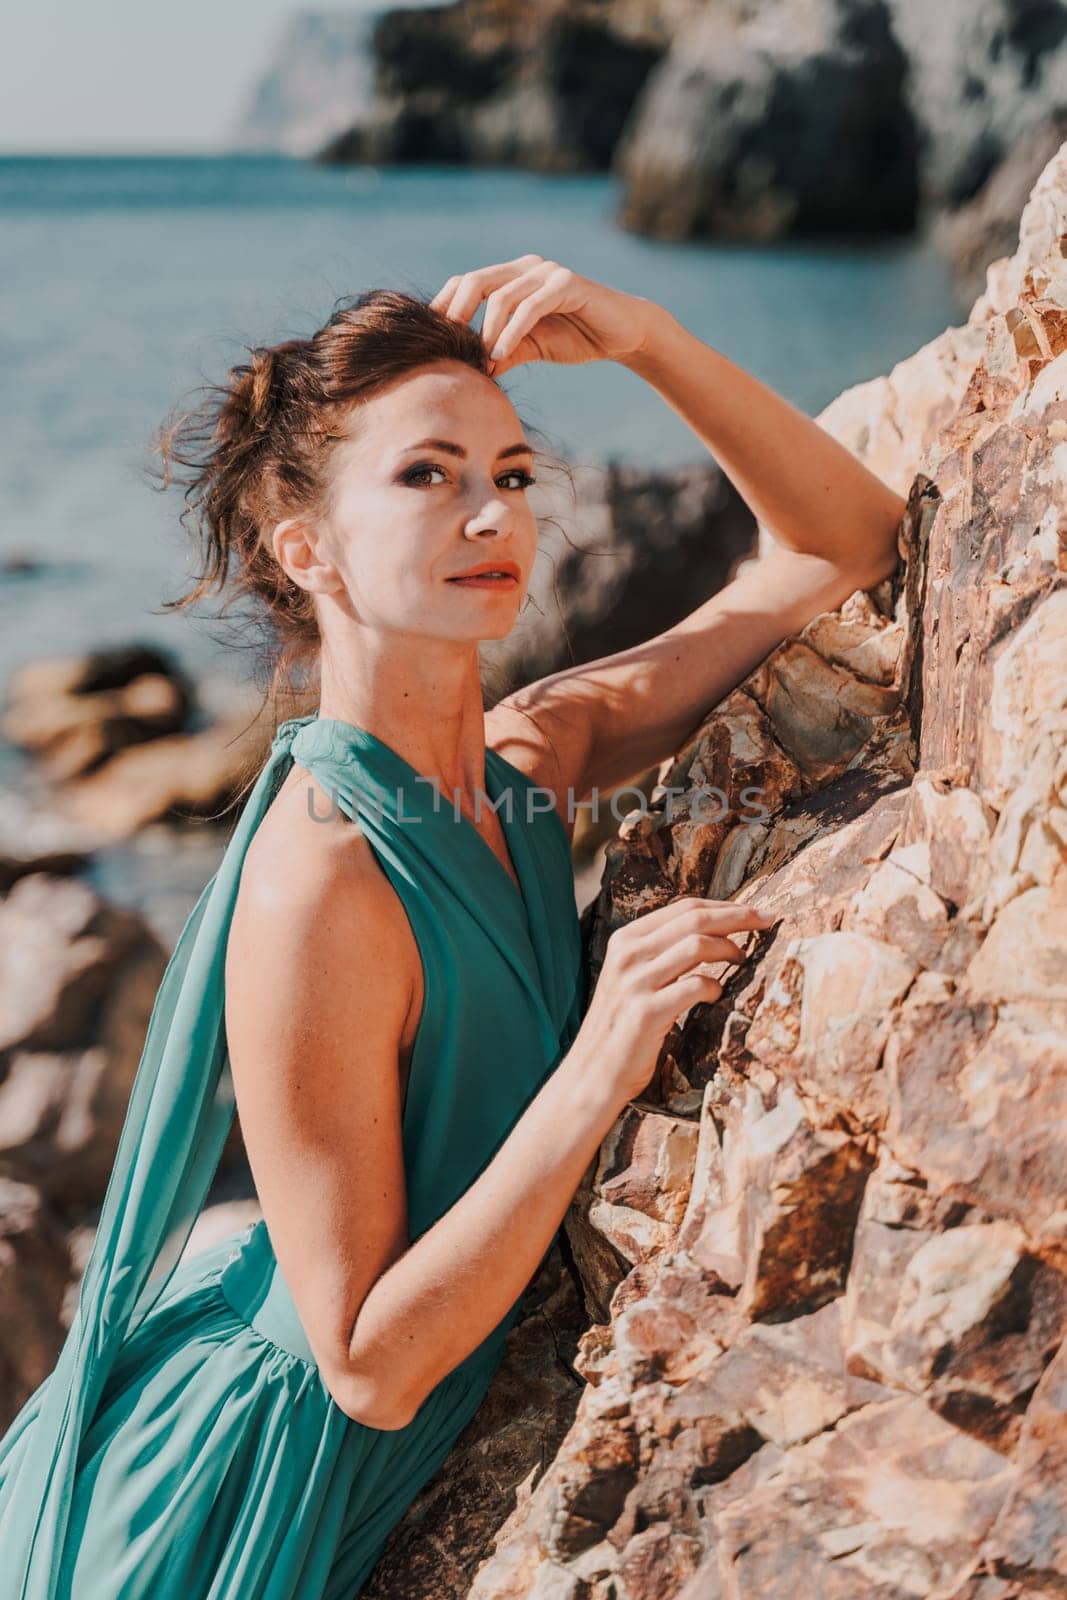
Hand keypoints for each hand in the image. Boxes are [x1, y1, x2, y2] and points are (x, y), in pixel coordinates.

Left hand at [429, 254, 658, 375]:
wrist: (623, 334)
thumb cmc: (576, 337)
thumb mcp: (530, 347)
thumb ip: (502, 351)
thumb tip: (471, 371)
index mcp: (512, 277)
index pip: (467, 282)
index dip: (445, 306)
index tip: (431, 337)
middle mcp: (526, 268)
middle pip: (476, 281)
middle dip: (457, 314)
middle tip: (447, 345)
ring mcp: (547, 272)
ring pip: (502, 295)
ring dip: (486, 330)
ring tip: (481, 359)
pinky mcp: (567, 284)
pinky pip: (531, 306)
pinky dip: (512, 330)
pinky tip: (501, 353)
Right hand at [572, 896, 774, 1105]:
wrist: (592, 1074)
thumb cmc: (622, 1027)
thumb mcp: (632, 978)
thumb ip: (661, 953)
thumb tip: (712, 931)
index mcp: (625, 940)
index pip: (684, 907)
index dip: (725, 906)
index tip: (755, 912)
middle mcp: (627, 955)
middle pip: (695, 918)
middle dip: (739, 917)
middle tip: (769, 921)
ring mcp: (635, 982)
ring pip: (697, 944)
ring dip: (730, 949)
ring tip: (744, 961)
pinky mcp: (646, 1012)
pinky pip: (696, 985)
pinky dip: (715, 987)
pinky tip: (717, 997)